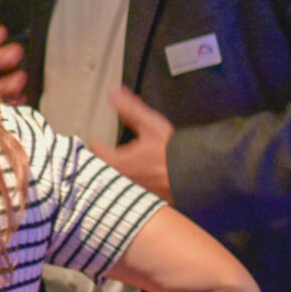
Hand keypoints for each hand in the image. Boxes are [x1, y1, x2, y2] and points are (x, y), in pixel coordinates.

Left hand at [94, 85, 173, 200]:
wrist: (195, 174)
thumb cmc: (172, 152)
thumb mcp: (150, 124)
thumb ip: (129, 109)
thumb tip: (115, 93)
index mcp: (117, 161)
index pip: (96, 150)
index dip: (95, 141)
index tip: (94, 139)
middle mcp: (122, 178)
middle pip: (102, 169)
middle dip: (100, 161)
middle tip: (98, 155)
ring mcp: (133, 190)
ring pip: (116, 182)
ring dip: (114, 174)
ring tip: (115, 168)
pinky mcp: (146, 198)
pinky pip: (132, 192)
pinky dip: (131, 186)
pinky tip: (137, 182)